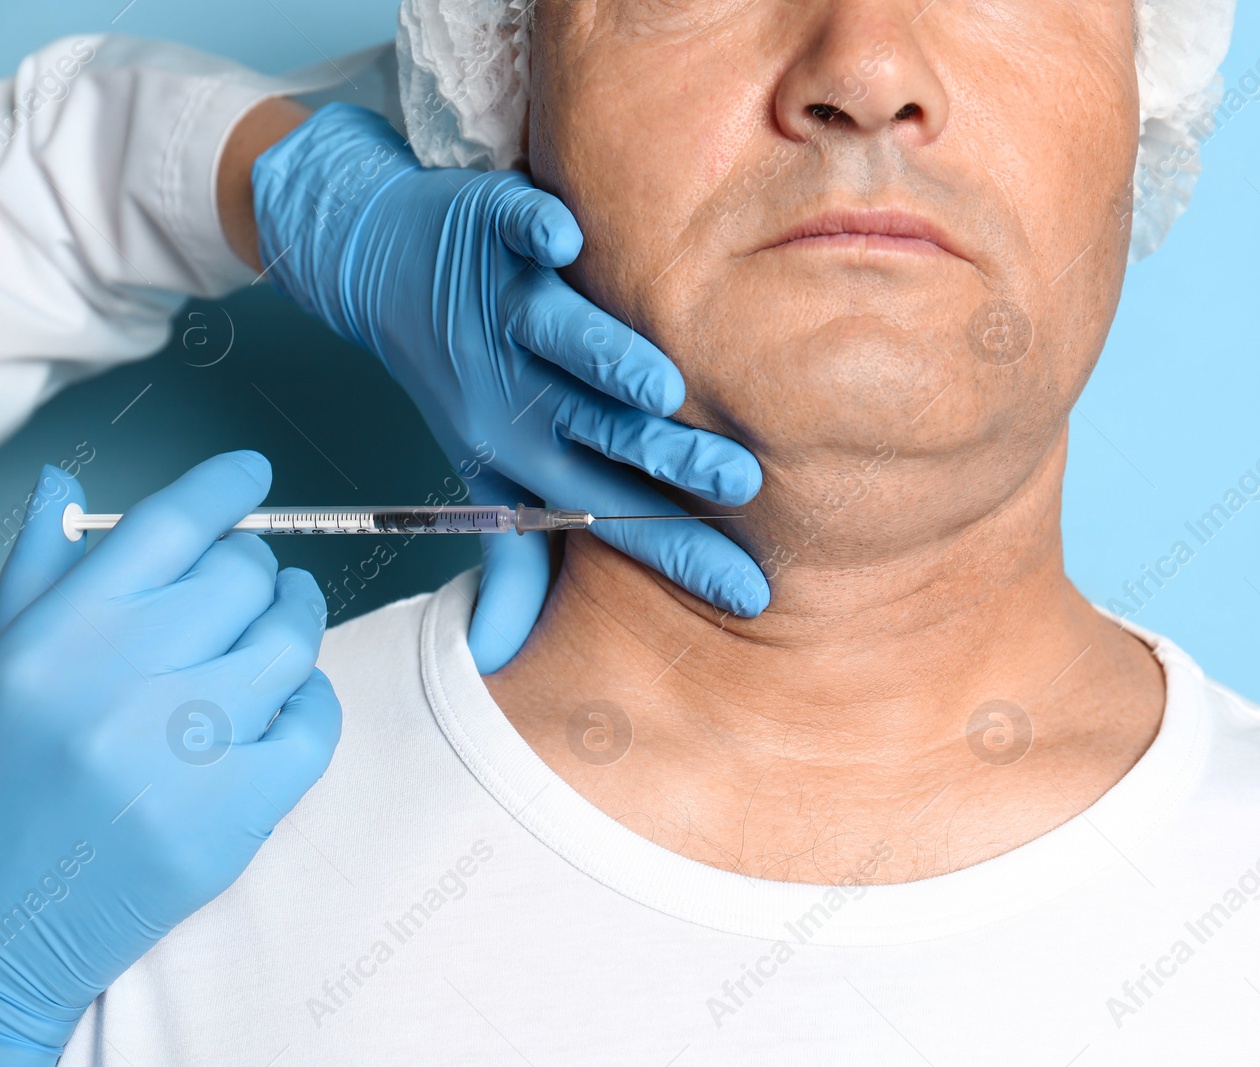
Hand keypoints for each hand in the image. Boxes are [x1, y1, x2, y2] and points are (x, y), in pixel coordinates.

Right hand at [0, 454, 339, 1063]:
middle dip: (253, 570)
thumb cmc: (0, 783)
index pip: (167, 524)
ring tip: (275, 630)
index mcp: (59, 636)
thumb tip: (66, 485)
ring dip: (293, 625)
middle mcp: (122, 682)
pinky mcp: (234, 814)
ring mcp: (184, 750)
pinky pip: (315, 722)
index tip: (249, 473)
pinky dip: (310, 705)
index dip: (223, 487)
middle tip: (249, 582)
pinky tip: (279, 708)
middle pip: (241, 575)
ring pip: (290, 640)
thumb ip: (37, 571)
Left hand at [252, 103, 768, 671]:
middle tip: (738, 482)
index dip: (678, 554)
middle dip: (666, 459)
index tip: (750, 590)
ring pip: (560, 342)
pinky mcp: (493, 234)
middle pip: (598, 431)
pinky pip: (516, 233)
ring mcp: (505, 311)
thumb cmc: (460, 378)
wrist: (374, 270)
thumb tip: (504, 658)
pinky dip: (535, 232)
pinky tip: (562, 238)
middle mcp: (517, 389)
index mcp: (525, 450)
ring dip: (603, 364)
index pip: (609, 513)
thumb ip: (516, 556)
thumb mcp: (490, 469)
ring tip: (660, 386)